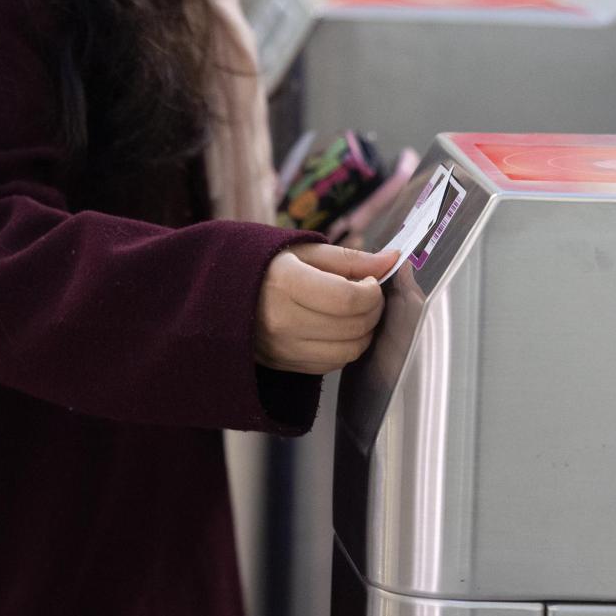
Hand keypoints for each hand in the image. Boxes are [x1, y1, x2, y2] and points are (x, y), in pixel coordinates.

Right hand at [254, 243, 397, 374]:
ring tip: (355, 313)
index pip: (348, 299)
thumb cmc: (268, 265)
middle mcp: (282, 320)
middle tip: (367, 296)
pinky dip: (345, 348)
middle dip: (373, 311)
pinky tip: (338, 329)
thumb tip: (393, 259)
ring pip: (347, 351)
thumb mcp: (306, 251)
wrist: (222, 291)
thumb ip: (351, 258)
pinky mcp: (282, 364)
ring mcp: (281, 348)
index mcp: (286, 283)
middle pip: (352, 327)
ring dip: (363, 332)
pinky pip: (331, 364)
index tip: (371, 282)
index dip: (372, 292)